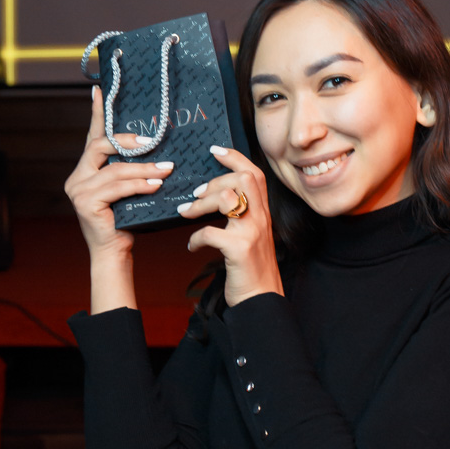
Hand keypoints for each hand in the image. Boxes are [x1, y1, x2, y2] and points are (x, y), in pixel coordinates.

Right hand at [64, 85, 174, 259]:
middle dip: (129, 143)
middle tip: (153, 142)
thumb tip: (156, 148)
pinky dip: (140, 185)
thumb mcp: (129, 190)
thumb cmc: (126, 220)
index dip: (97, 114)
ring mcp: (78, 191)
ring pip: (115, 170)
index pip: (93, 137)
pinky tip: (156, 185)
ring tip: (166, 169)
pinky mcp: (86, 203)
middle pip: (101, 147)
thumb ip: (130, 170)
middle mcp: (77, 177)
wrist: (114, 252)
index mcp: (85, 170)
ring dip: (144, 168)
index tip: (99, 91)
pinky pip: (118, 188)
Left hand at [178, 146, 283, 307]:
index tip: (215, 149)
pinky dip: (195, 238)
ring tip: (187, 213)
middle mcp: (260, 218)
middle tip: (197, 193)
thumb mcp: (251, 236)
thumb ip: (241, 215)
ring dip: (201, 204)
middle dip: (216, 180)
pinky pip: (210, 233)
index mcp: (262, 213)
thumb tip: (217, 197)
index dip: (234, 157)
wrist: (260, 299)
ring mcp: (251, 233)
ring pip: (227, 199)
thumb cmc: (251, 268)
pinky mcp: (239, 250)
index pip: (254, 173)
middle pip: (243, 178)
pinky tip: (192, 246)